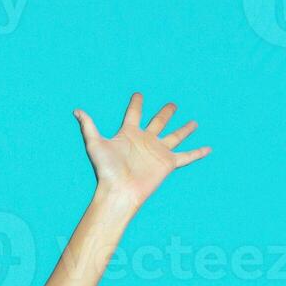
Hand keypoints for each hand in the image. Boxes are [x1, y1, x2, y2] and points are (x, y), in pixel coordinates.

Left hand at [74, 93, 210, 202]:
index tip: (139, 94)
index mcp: (129, 133)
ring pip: (175, 136)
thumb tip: (76, 111)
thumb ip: (88, 126)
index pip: (134, 114)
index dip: (136, 103)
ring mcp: (158, 151)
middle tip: (172, 104)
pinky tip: (209, 148)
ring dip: (184, 129)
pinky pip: (186, 156)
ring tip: (194, 122)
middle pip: (158, 122)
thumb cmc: (106, 169)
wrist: (119, 190)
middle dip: (165, 113)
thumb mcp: (95, 144)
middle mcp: (145, 140)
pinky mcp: (167, 163)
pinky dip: (198, 152)